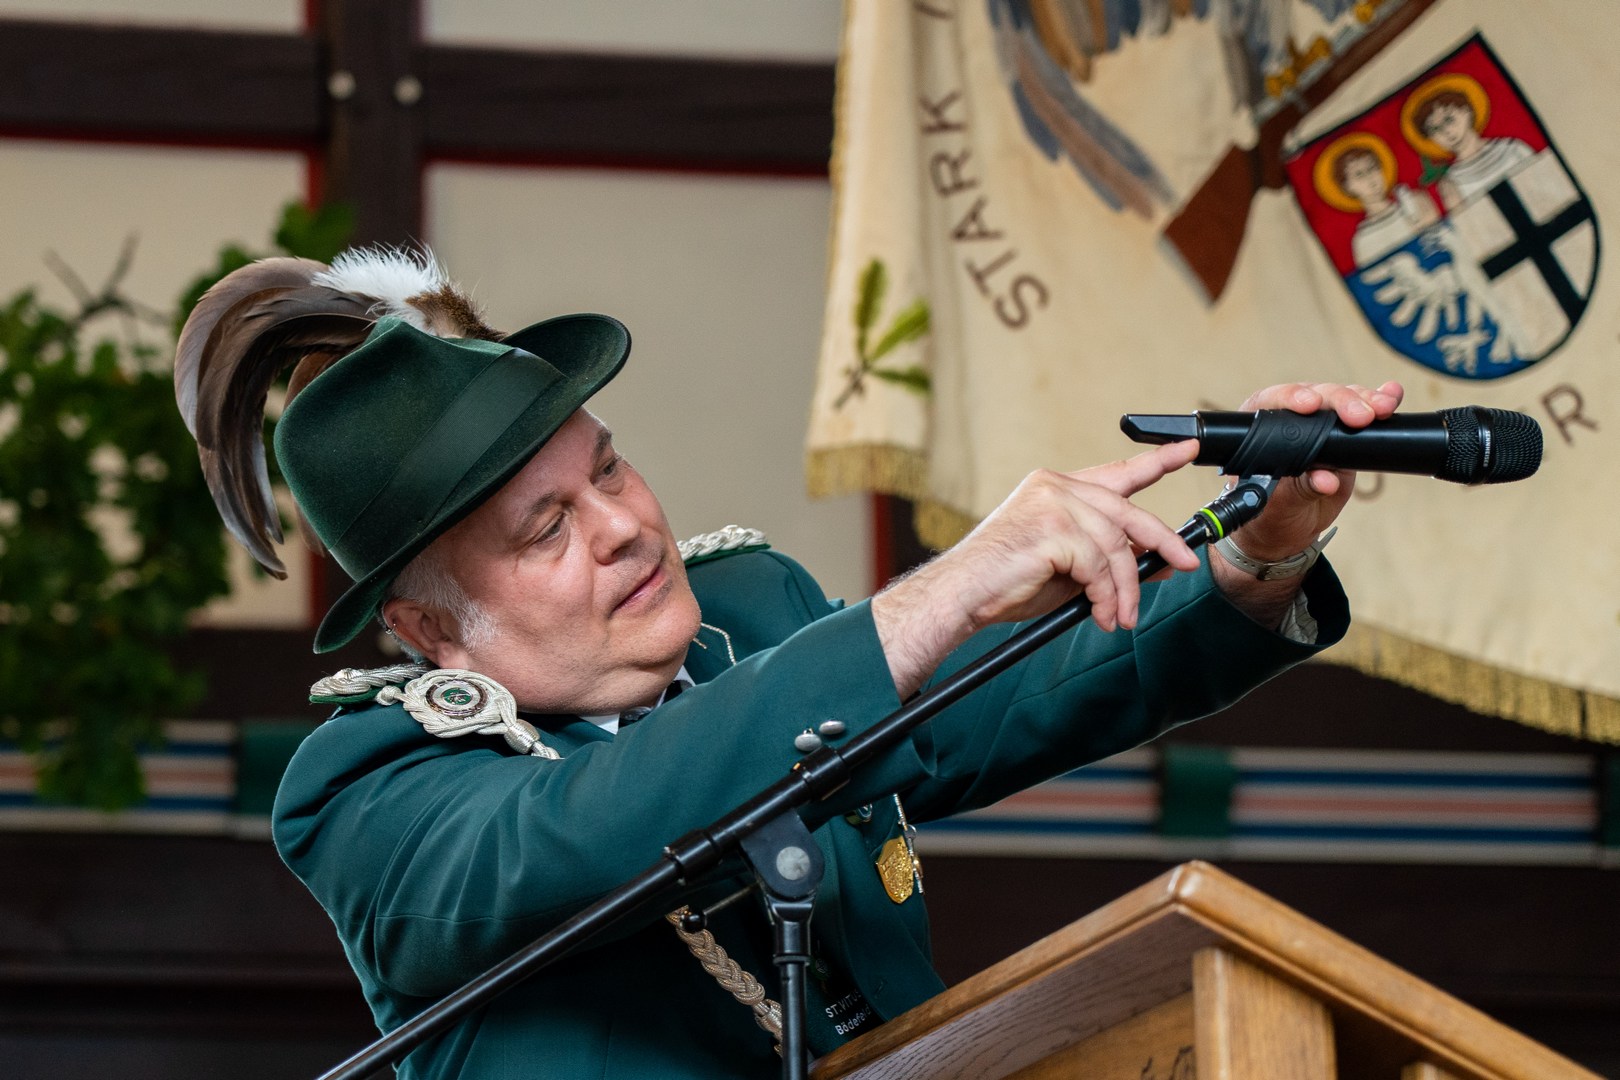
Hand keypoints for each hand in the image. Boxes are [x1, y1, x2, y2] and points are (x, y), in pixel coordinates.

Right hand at [872, 440, 1202, 697]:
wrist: (962, 595)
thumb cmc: (1007, 582)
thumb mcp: (1071, 569)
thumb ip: (1110, 559)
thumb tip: (1161, 564)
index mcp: (1057, 487)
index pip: (1117, 471)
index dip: (1157, 461)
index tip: (1187, 451)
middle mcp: (1056, 486)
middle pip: (1128, 511)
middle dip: (1163, 541)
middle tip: (1186, 564)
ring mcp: (1053, 504)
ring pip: (1116, 545)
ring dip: (1124, 588)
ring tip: (1120, 617)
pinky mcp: (1052, 529)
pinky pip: (1098, 566)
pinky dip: (1105, 596)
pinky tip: (1101, 614)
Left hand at [1224, 381, 1404, 563]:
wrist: (1289, 525)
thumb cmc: (1271, 512)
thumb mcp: (1281, 506)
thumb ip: (1300, 490)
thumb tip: (1326, 480)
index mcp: (1261, 430)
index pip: (1274, 403)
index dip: (1292, 398)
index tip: (1310, 404)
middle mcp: (1291, 419)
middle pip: (1317, 397)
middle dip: (1340, 401)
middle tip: (1361, 416)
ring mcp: (1321, 424)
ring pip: (1343, 401)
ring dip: (1365, 400)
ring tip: (1383, 407)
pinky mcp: (1346, 434)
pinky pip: (1363, 411)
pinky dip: (1379, 401)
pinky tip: (1392, 395)